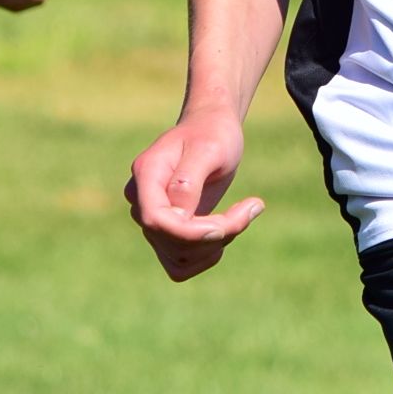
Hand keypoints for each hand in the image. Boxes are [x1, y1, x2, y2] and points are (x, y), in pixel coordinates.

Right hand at [123, 112, 264, 281]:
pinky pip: (181, 264)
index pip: (155, 220)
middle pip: (171, 242)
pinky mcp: (165, 233)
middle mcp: (141, 201)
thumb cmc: (213, 133)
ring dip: (216, 245)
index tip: (226, 224)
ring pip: (178, 258)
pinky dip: (208, 254)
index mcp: (146, 175)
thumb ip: (189, 180)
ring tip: (242, 214)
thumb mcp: (209, 148)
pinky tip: (227, 229)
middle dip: (217, 233)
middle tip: (251, 206)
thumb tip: (177, 215)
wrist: (211, 129)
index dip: (191, 232)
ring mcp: (151, 219)